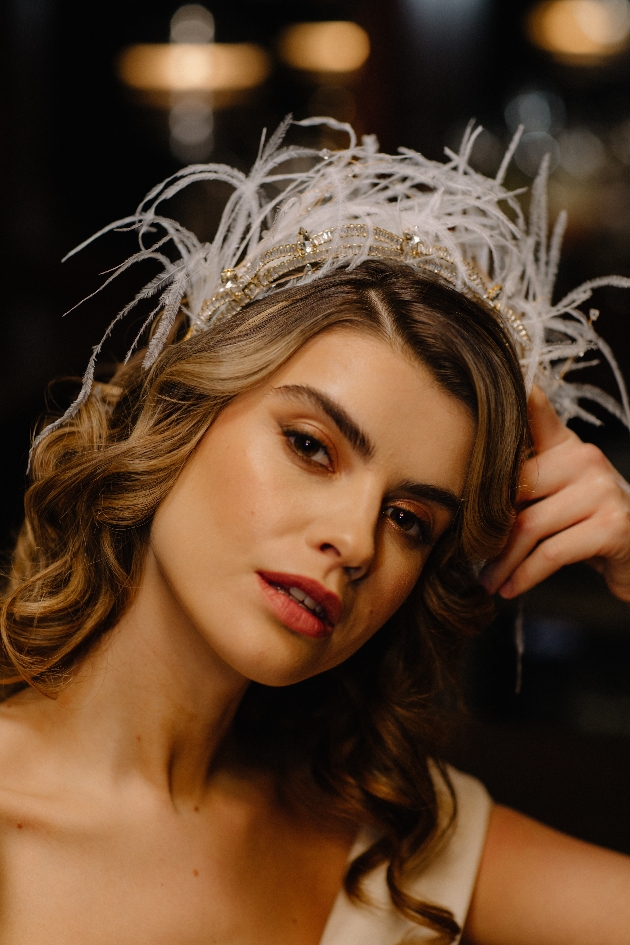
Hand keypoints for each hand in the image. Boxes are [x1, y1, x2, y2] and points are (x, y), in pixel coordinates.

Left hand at [479, 385, 629, 601]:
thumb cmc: (584, 524)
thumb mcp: (554, 493)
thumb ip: (521, 477)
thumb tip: (464, 484)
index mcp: (566, 445)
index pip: (534, 413)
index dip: (513, 398)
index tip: (481, 386)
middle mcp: (585, 457)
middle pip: (515, 489)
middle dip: (485, 527)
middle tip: (464, 555)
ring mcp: (601, 489)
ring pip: (530, 526)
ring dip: (501, 561)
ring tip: (485, 581)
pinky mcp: (613, 525)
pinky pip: (553, 553)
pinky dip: (525, 575)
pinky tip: (510, 588)